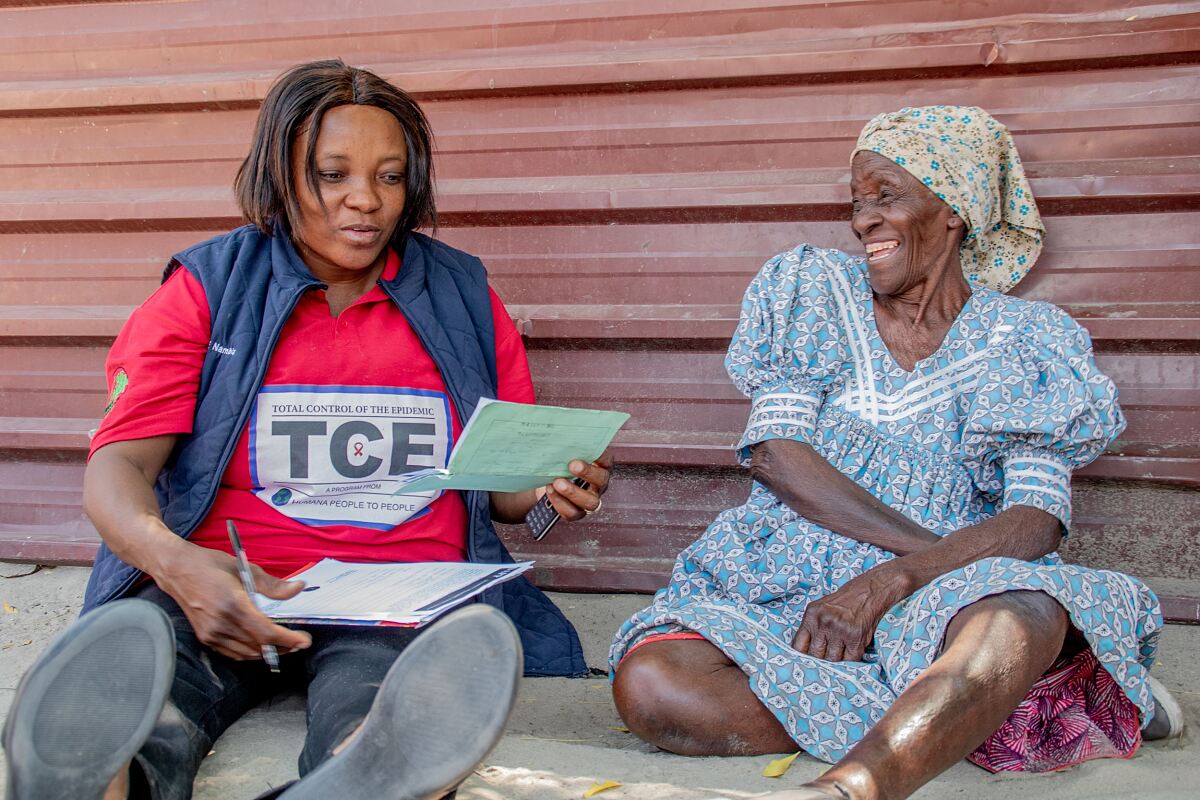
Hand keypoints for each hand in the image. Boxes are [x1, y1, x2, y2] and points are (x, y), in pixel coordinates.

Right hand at [157, 542, 311, 660]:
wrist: (176, 569)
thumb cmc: (210, 565)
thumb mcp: (244, 568)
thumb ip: (273, 585)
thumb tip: (299, 588)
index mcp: (232, 604)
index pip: (266, 632)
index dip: (288, 640)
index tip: (305, 640)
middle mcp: (220, 623)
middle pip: (259, 646)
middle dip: (283, 647)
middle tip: (299, 642)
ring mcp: (211, 633)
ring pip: (247, 653)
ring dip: (268, 652)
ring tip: (285, 644)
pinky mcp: (205, 638)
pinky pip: (233, 653)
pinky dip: (250, 652)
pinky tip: (261, 645)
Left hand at [542, 449, 612, 521]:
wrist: (545, 483)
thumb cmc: (559, 463)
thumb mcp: (563, 453)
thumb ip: (566, 445)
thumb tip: (556, 433)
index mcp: (600, 466)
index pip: (606, 460)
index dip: (600, 456)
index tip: (587, 448)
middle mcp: (599, 484)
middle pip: (601, 480)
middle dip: (587, 472)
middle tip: (572, 465)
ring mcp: (590, 500)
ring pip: (590, 501)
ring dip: (573, 492)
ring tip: (557, 483)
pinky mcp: (578, 513)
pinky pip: (573, 513)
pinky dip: (560, 503)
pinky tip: (550, 492)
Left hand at [792, 568, 909, 661]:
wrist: (869, 591)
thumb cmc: (844, 601)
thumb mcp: (821, 608)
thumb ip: (811, 627)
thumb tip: (803, 652)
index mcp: (812, 615)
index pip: (798, 645)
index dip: (801, 658)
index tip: (804, 663)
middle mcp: (825, 622)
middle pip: (815, 655)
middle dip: (819, 661)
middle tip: (823, 663)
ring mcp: (841, 631)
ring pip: (832, 660)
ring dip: (835, 662)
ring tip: (838, 658)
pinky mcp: (856, 638)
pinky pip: (849, 660)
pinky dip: (849, 662)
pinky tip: (849, 656)